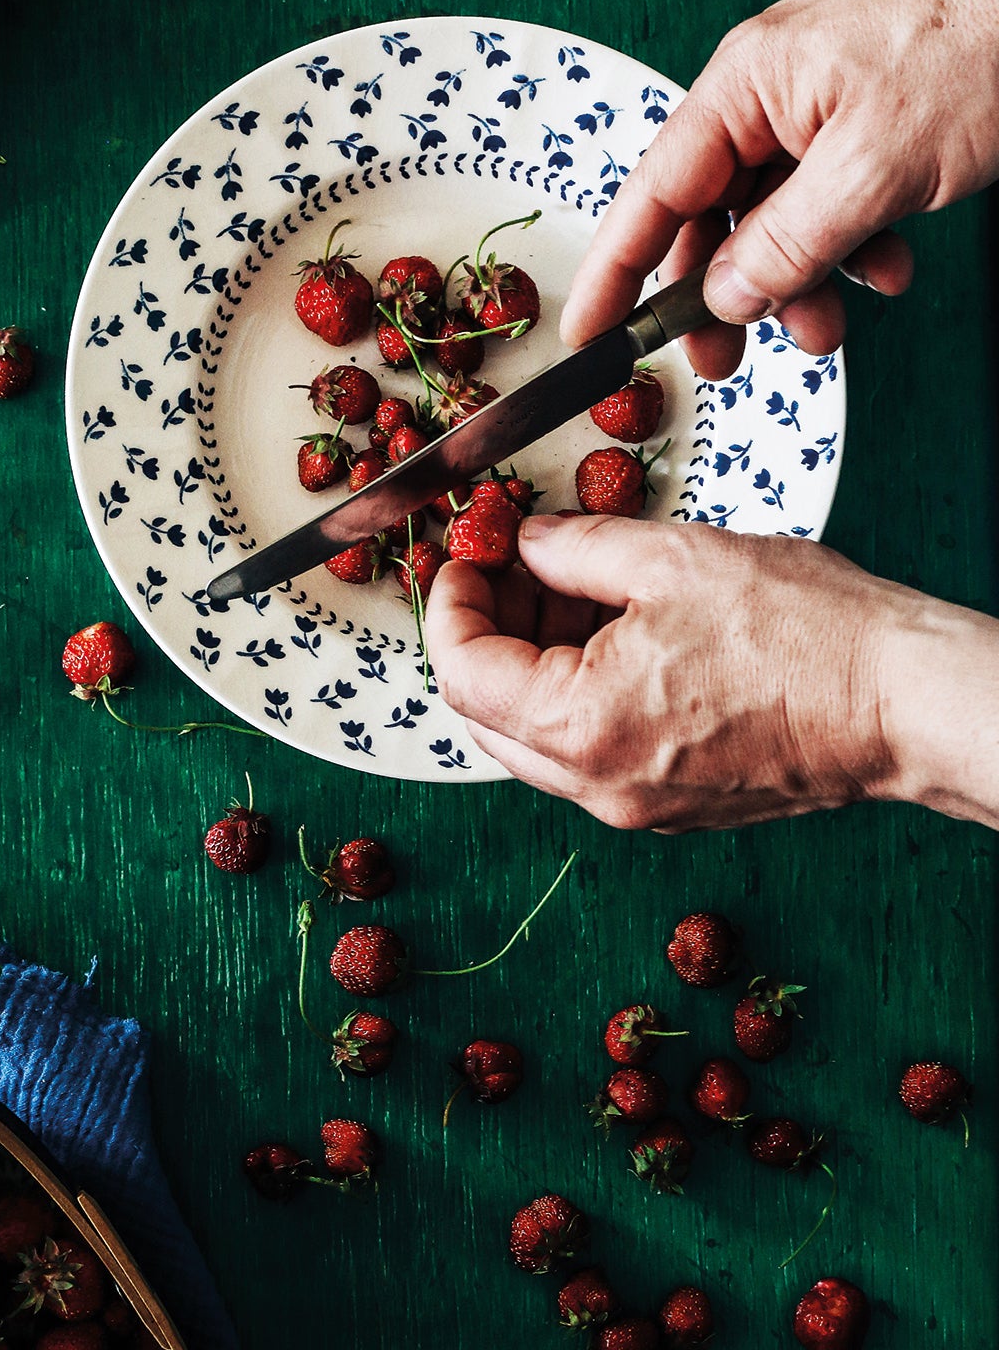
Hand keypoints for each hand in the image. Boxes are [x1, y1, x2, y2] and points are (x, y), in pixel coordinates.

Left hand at [424, 512, 998, 832]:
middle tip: (512, 565)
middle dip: (487, 632)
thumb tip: (528, 542)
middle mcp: (595, 787)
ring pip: (537, 737)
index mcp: (579, 728)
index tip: (466, 555)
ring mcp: (632, 806)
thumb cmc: (805, 633)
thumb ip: (575, 548)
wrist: (900, 700)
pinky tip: (613, 631)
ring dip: (533, 661)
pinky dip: (579, 692)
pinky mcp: (669, 806)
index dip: (450, 603)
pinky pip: (590, 752)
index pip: (461, 671)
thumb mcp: (671, 557)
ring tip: (570, 586)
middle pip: (487, 714)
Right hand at [562, 0, 998, 377]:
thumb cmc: (979, 39)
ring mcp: (817, 105)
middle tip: (725, 362)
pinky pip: (831, 202)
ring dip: (799, 283)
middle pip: (711, 216)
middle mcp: (767, 93)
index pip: (651, 196)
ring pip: (776, 219)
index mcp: (744, 87)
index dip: (613, 272)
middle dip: (724, 297)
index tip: (587, 333)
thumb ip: (788, 243)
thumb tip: (727, 297)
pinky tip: (886, 271)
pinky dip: (852, 249)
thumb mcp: (872, 168)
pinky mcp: (865, 119)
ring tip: (831, 328)